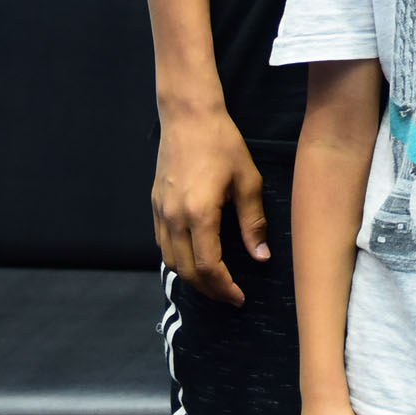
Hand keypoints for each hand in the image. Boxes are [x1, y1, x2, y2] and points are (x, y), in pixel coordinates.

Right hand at [153, 99, 266, 304]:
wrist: (188, 117)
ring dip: (191, 278)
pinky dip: (178, 259)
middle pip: (186, 271)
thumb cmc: (223, 144)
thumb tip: (261, 257)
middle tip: (230, 296)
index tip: (239, 297)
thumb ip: (253, 222)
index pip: (208, 267)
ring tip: (215, 282)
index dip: (224, 288)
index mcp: (199, 214)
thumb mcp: (248, 181)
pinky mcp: (154, 205)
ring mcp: (160, 212)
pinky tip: (195, 259)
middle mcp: (174, 218)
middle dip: (209, 290)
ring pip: (170, 260)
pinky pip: (162, 244)